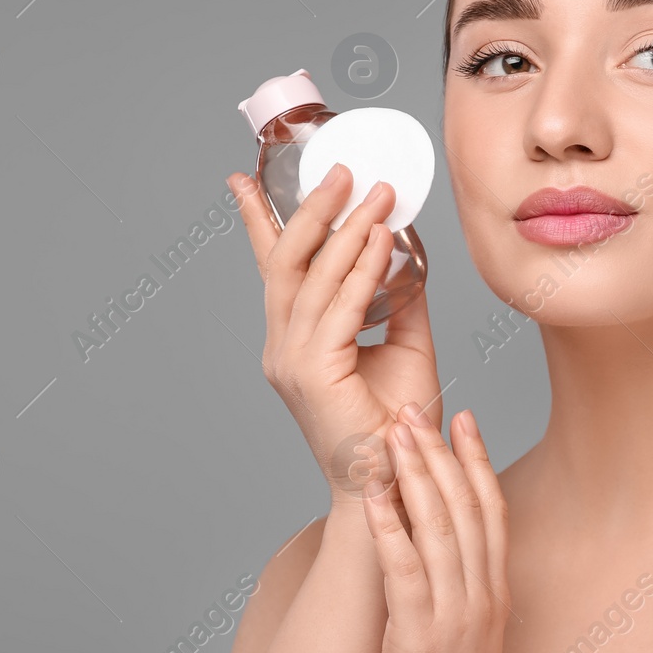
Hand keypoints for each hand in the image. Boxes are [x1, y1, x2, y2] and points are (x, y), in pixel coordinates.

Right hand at [228, 164, 442, 509]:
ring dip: (346, 229)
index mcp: (293, 341)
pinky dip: (362, 268)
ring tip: (376, 193)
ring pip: (312, 278)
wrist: (395, 483)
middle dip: (311, 211)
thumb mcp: (403, 345)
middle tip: (340, 169)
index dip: (258, 223)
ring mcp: (291, 361)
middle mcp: (282, 348)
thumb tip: (409, 253)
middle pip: (285, 262)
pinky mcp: (312, 373)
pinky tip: (383, 240)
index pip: (273, 270)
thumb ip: (399, 299)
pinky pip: (340, 307)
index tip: (244, 179)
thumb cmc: (398, 424)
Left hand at [360, 406, 513, 652]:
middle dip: (440, 450)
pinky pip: (404, 569)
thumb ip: (456, 594)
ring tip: (396, 428)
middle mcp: (479, 598)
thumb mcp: (464, 642)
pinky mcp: (416, 640)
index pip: (491, 510)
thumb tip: (437, 555)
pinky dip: (390, 524)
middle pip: (465, 506)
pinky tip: (375, 493)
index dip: (476, 459)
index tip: (463, 416)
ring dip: (415, 472)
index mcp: (493, 595)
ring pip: (438, 526)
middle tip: (418, 405)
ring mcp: (451, 617)